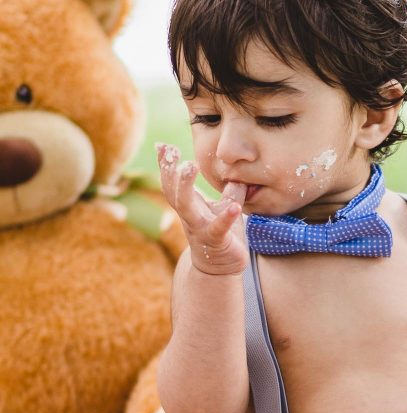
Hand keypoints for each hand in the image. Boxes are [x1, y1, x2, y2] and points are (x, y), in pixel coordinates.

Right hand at [157, 143, 246, 275]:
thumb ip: (231, 191)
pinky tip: (234, 208)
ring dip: (185, 186)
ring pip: (185, 207)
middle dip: (169, 171)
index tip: (162, 145)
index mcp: (190, 205)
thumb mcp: (225, 208)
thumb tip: (238, 172)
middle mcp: (190, 215)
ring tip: (190, 166)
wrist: (221, 268)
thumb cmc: (221, 234)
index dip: (166, 165)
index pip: (173, 182)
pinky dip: (225, 218)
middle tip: (171, 152)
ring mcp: (201, 228)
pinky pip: (218, 229)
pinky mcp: (217, 241)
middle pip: (173, 191)